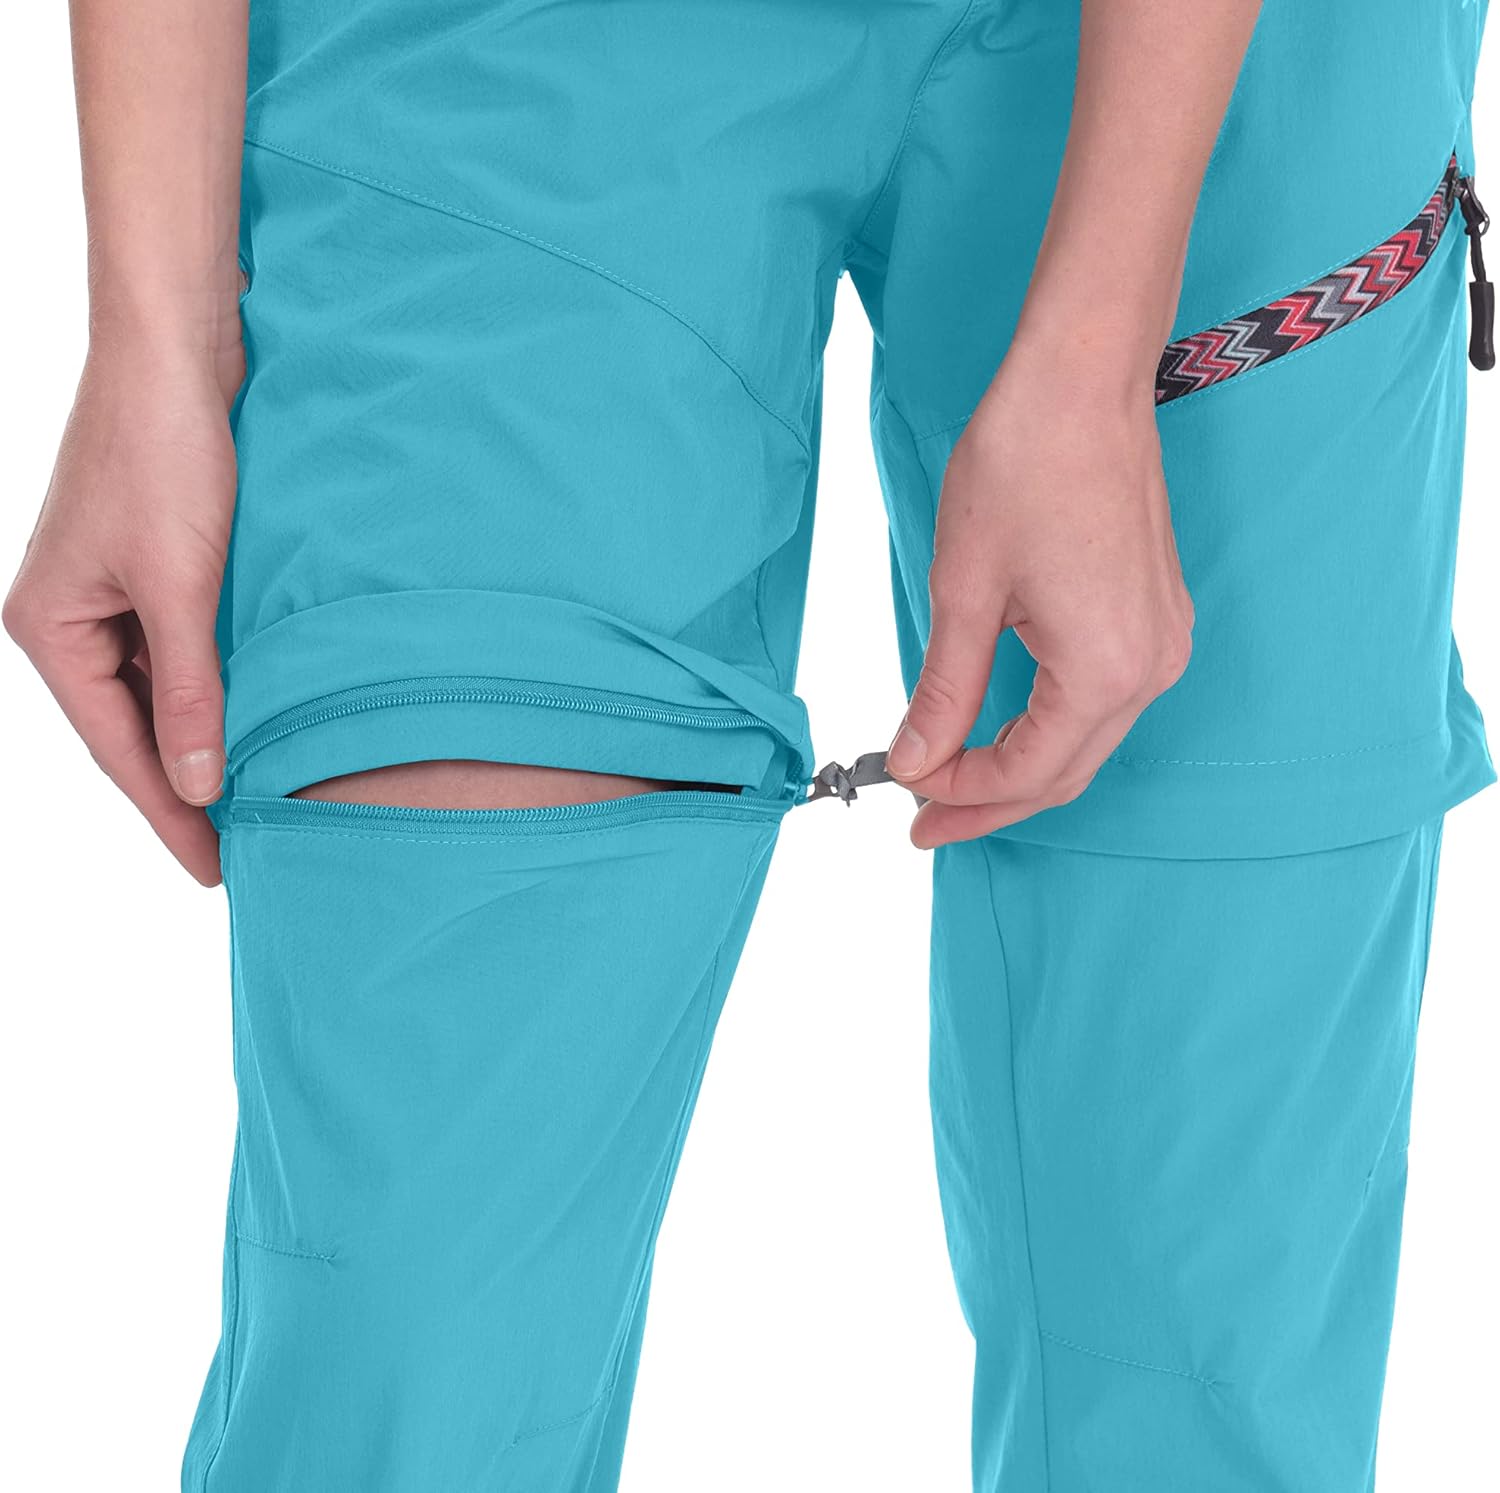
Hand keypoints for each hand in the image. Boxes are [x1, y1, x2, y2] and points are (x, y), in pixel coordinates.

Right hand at [5, 338, 241, 884]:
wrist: (178, 353)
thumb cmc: (166, 458)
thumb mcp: (182, 587)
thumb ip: (191, 689)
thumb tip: (197, 783)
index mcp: (52, 628)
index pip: (117, 748)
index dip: (168, 813)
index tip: (215, 870)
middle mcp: (71, 619)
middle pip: (135, 728)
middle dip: (186, 786)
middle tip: (243, 852)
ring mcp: (109, 595)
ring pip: (161, 692)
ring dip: (205, 738)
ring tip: (258, 800)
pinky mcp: (150, 570)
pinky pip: (179, 652)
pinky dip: (216, 688)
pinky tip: (255, 720)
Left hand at [886, 354, 1193, 848]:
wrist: (1081, 381)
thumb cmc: (1023, 467)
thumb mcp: (965, 592)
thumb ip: (944, 691)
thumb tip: (915, 759)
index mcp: (1104, 670)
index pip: (1026, 772)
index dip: (961, 795)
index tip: (904, 796)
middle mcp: (1150, 667)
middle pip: (1063, 772)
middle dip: (989, 802)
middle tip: (924, 824)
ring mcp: (1161, 642)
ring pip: (1084, 742)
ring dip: (1018, 768)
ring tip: (951, 784)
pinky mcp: (1155, 617)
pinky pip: (1101, 701)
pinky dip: (1048, 727)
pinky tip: (1001, 730)